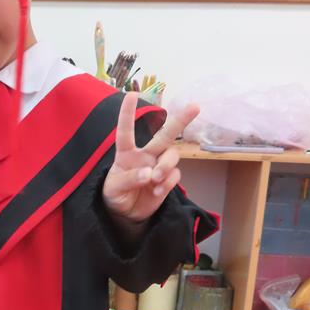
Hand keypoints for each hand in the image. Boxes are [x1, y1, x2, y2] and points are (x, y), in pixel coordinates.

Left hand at [102, 92, 199, 223]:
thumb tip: (148, 173)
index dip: (127, 113)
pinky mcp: (167, 180)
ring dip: (166, 166)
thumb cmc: (115, 195)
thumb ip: (128, 179)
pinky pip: (175, 175)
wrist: (126, 214)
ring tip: (156, 179)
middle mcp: (145, 155)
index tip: (131, 94)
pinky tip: (157, 191)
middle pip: (164, 135)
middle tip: (195, 107)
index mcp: (127, 153)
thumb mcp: (113, 189)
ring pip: (172, 155)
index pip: (126, 131)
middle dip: (180, 121)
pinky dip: (168, 182)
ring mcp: (158, 166)